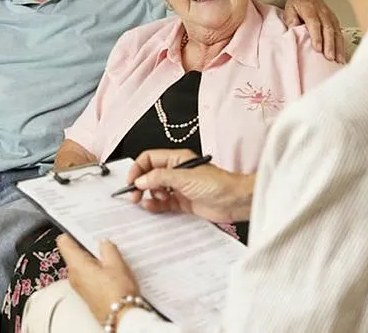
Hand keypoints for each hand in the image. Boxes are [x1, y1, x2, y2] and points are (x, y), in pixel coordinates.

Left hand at [57, 234, 138, 324]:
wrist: (121, 317)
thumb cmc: (117, 293)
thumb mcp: (116, 263)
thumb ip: (107, 248)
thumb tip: (103, 242)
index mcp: (76, 265)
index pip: (63, 242)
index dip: (72, 231)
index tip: (83, 226)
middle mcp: (74, 275)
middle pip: (74, 252)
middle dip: (88, 244)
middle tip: (103, 238)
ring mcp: (80, 285)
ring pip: (82, 263)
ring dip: (94, 257)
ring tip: (111, 253)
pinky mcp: (88, 291)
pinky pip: (88, 274)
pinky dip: (97, 268)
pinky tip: (111, 268)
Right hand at [127, 149, 253, 222]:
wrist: (236, 201)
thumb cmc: (218, 184)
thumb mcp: (185, 177)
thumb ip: (160, 178)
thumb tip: (140, 180)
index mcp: (177, 159)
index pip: (149, 159)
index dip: (138, 168)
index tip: (131, 181)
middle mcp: (176, 172)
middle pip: (150, 175)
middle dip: (140, 184)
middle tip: (134, 195)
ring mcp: (179, 188)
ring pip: (155, 190)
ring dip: (147, 195)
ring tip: (144, 201)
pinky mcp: (183, 202)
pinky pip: (163, 203)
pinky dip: (155, 206)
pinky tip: (151, 208)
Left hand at [284, 0, 345, 62]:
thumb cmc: (295, 5)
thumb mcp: (288, 9)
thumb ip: (291, 20)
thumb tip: (293, 31)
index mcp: (309, 8)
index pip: (314, 23)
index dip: (317, 36)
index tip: (317, 49)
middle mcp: (322, 11)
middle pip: (328, 28)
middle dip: (329, 44)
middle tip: (329, 57)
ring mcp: (330, 16)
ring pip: (336, 31)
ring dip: (338, 46)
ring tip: (338, 60)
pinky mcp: (334, 20)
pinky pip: (339, 32)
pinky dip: (341, 45)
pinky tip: (341, 56)